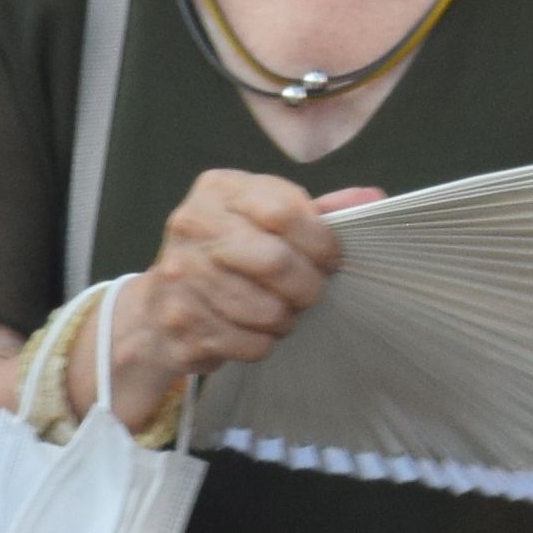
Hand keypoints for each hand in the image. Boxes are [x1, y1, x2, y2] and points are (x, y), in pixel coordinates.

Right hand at [99, 171, 364, 431]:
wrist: (158, 308)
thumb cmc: (228, 255)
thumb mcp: (264, 219)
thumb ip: (316, 211)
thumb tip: (374, 200)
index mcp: (218, 189)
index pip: (284, 211)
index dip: (320, 241)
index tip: (330, 259)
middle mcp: (192, 225)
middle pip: (275, 262)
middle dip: (307, 286)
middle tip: (311, 293)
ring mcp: (181, 275)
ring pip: (266, 310)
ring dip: (287, 318)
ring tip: (281, 312)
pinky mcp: (181, 323)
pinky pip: (250, 343)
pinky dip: (264, 343)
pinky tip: (255, 330)